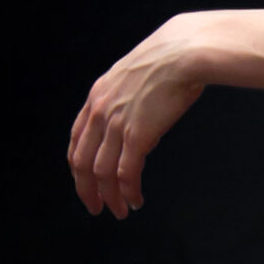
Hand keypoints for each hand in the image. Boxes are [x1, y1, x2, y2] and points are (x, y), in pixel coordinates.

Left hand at [68, 16, 208, 218]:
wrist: (186, 53)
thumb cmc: (172, 59)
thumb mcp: (137, 77)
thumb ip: (131, 103)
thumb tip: (143, 133)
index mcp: (97, 96)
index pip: (77, 139)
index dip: (79, 165)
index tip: (86, 181)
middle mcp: (100, 112)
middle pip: (82, 161)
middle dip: (86, 189)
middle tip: (96, 207)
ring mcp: (116, 124)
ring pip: (102, 172)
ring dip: (109, 196)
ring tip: (119, 211)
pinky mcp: (137, 135)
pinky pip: (126, 173)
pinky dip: (128, 191)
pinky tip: (135, 200)